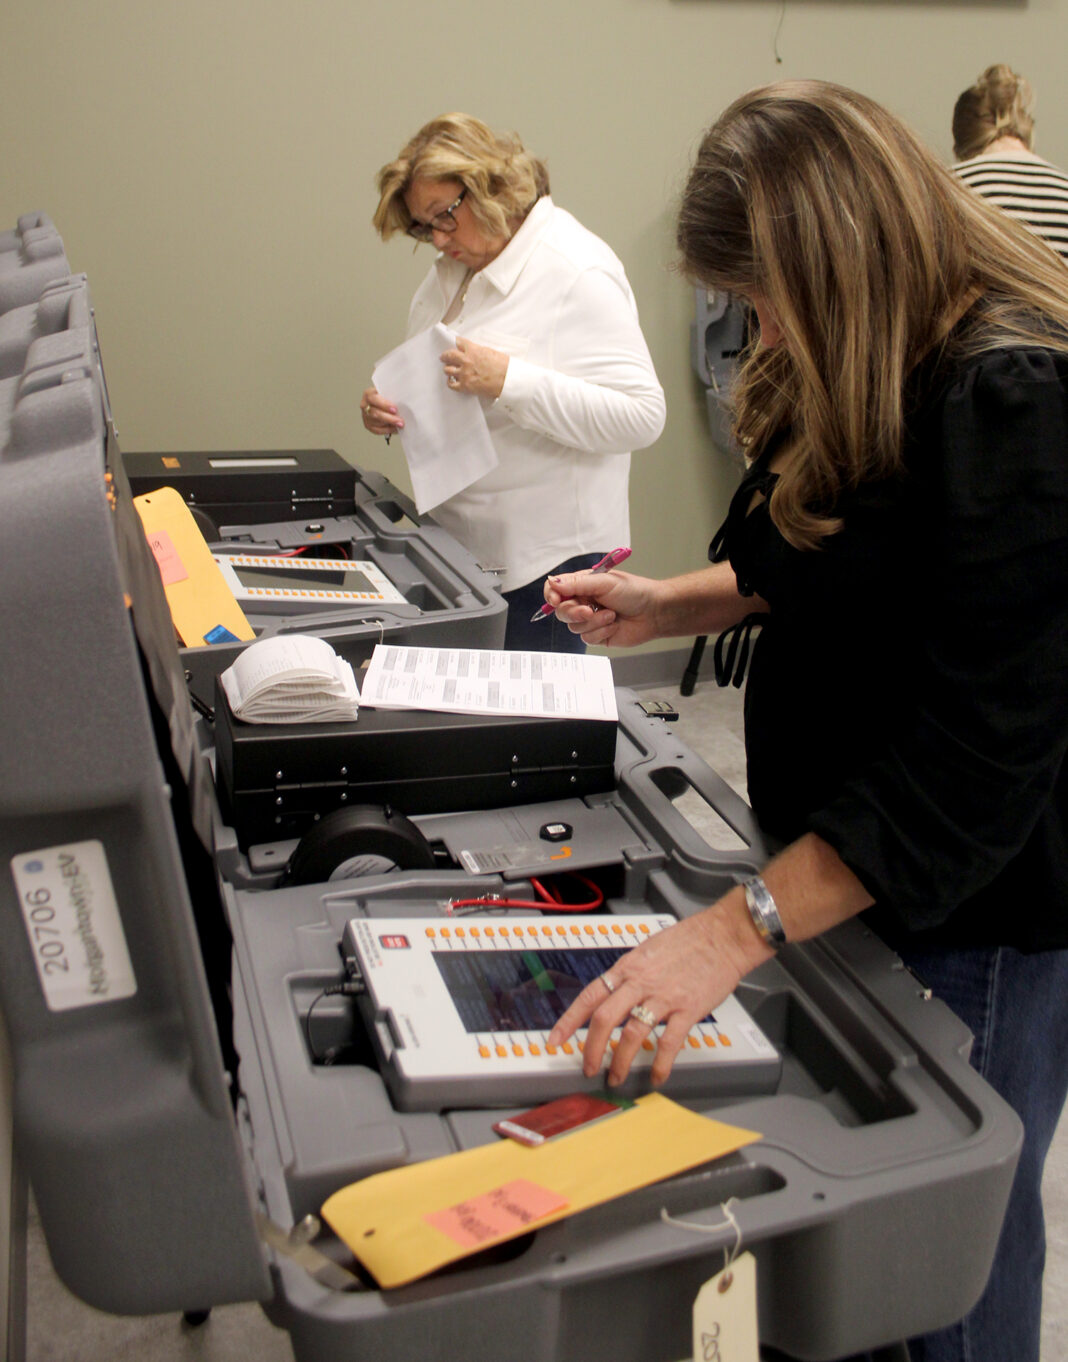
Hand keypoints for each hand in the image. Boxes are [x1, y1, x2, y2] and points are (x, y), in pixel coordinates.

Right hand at [362, 387, 402, 436]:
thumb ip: (393, 396)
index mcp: (368, 394)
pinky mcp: (368, 425)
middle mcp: (365, 405)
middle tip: (400, 421)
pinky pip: (378, 430)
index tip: (395, 409)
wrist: (384, 403)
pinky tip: (395, 428)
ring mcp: (365, 416)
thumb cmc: (387, 396)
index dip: (384, 405)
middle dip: (389, 418)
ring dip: (390, 424)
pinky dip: (388, 430)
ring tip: (400, 425)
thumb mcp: (389, 392)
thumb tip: (402, 404)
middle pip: (375, 413)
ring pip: (377, 422)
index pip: (374, 399)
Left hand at [440, 337, 508, 398]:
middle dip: (446, 356)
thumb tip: (475, 353)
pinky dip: (450, 382)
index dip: (457, 343)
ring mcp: (464, 374)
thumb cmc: (504, 367)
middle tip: (444, 357)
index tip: (456, 344)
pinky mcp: (465, 386)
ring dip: (448, 369)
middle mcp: (466, 361)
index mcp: (473, 350)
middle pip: (449, 355)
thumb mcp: (491, 352)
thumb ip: (479, 351)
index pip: (459, 342)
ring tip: (448, 369)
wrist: (508, 380)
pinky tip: (452, 381)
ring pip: (448, 369)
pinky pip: (451, 384)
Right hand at [542, 569, 660, 647]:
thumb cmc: (634, 592)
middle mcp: (583, 602)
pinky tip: (614, 625)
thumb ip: (577, 584)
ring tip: (611, 615)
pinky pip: (587, 638)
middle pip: (561, 611)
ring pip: (574, 627)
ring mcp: (589, 620)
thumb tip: (553, 583)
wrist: (654, 612)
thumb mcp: (604, 582)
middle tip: (589, 610)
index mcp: (582, 585)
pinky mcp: (597, 636)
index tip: (555, 600)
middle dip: (574, 612)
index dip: (551, 595)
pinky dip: (601, 632)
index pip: (555, 589)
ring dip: (594, 622)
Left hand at [548, 893, 770, 1086]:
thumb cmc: (688, 940)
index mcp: (628, 968)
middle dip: (592, 1049)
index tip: (556, 1040)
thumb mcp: (647, 950)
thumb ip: (629, 973)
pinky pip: (670, 1042)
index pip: (590, 996)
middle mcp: (641, 983)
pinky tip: (657, 1076)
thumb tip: (613, 992)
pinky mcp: (688, 1009)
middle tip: (588, 1068)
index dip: (569, 1020)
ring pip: (633, 1034)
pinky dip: (661, 1064)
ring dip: (621, 1061)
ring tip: (616, 1077)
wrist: (722, 936)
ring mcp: (664, 997)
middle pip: (605, 1019)